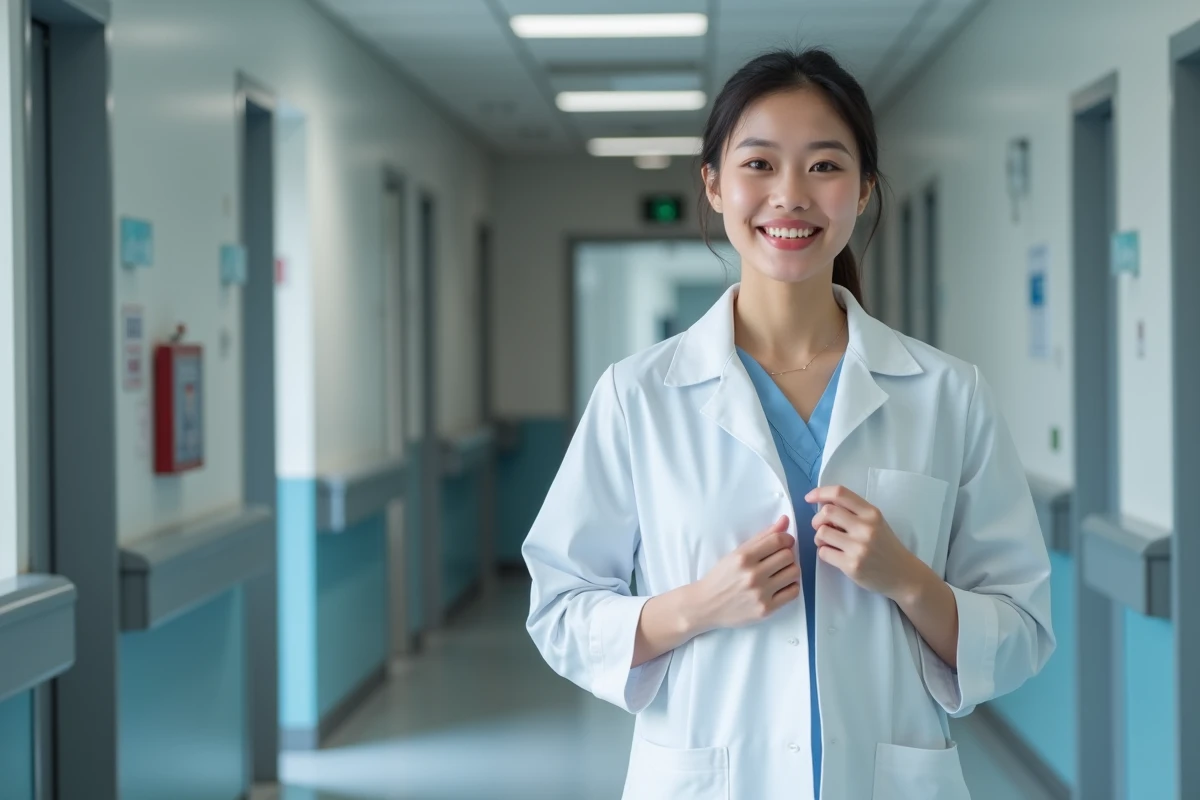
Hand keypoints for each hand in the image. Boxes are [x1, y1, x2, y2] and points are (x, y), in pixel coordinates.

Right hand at [686, 516, 800, 634]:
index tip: (784, 542)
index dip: (786, 539)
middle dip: (786, 554)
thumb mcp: (736, 553)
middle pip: (788, 556)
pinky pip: (793, 592)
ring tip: (779, 572)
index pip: (778, 541)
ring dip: (790, 570)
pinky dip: (790, 586)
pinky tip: (780, 585)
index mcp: (743, 557)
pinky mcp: (766, 609)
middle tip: (778, 559)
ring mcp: (760, 594)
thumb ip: (762, 537)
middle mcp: (752, 575)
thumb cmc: (721, 577)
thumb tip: (785, 520)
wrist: (706, 605)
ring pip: (794, 573)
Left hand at [805, 485, 923, 602]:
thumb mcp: (876, 522)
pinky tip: (834, 555)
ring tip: (828, 543)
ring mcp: (859, 547)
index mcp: (871, 513)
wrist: (903, 575)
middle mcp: (866, 527)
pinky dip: (824, 552)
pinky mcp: (852, 565)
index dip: (820, 492)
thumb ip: (854, 512)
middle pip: (827, 512)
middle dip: (817, 519)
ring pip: (822, 533)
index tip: (809, 498)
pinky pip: (823, 553)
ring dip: (819, 537)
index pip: (840, 493)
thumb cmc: (886, 546)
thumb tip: (822, 505)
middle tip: (822, 527)